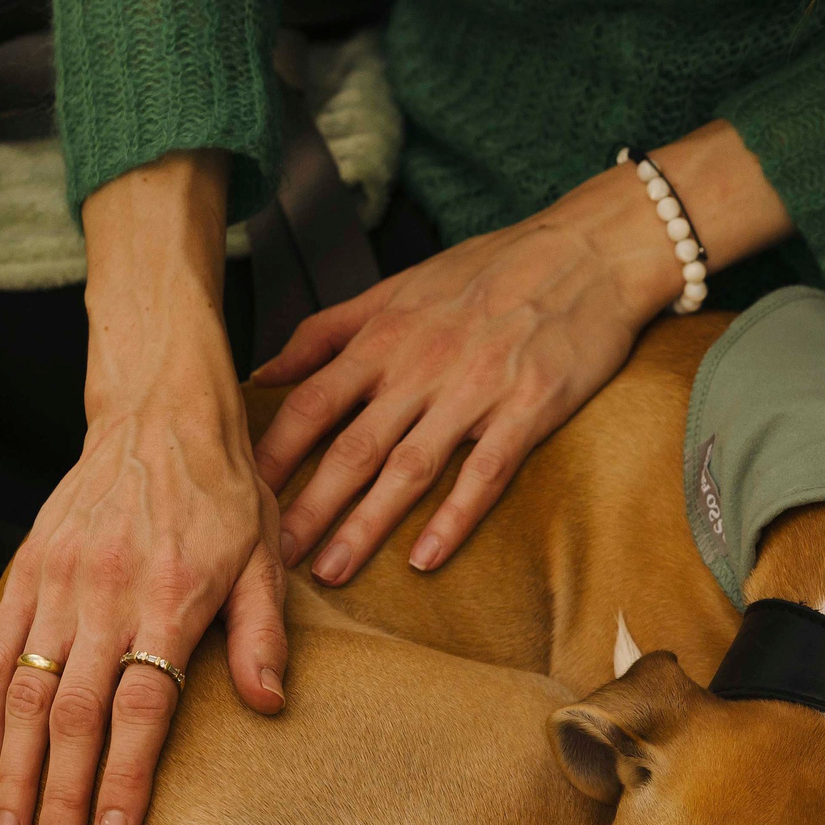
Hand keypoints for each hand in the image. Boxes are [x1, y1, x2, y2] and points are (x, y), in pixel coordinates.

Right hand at [0, 151, 288, 824]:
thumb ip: (261, 633)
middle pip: (71, 716)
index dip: (121, 778)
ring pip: (23, 692)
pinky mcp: (28, 569)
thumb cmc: (225, 488)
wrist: (161, 409)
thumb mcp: (266, 556)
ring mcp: (58, 583)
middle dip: (56, 797)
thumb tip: (270, 704)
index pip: (140, 709)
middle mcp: (105, 596)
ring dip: (13, 770)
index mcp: (169, 599)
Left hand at [255, 120, 792, 581]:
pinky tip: (425, 557)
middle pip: (350, 447)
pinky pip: (484, 473)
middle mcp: (420, 367)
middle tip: (270, 559)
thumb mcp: (399, 286)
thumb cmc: (490, 269)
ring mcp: (475, 391)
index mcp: (384, 337)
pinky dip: (454, 517)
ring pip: (408, 468)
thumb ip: (328, 331)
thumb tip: (263, 373)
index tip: (239, 496)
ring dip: (366, 525)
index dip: (272, 455)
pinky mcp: (528, 410)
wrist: (585, 251)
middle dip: (306, 507)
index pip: (311, 404)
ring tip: (331, 572)